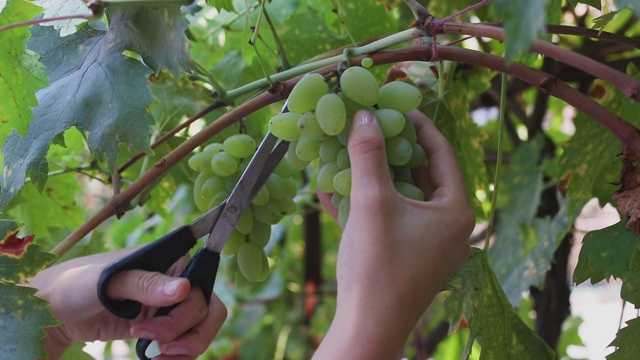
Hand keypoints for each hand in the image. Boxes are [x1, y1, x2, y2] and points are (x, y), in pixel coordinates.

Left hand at [28, 247, 226, 359]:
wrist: (55, 309)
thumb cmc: (79, 283)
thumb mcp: (111, 280)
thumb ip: (147, 284)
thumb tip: (185, 289)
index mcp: (172, 263)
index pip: (203, 289)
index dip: (189, 314)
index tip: (160, 332)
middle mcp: (176, 283)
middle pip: (208, 312)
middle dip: (189, 335)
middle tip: (161, 346)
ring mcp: (169, 306)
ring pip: (200, 329)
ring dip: (185, 348)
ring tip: (157, 354)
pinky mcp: (160, 326)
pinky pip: (184, 342)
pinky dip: (177, 356)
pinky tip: (157, 358)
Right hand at [314, 110, 473, 358]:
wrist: (366, 328)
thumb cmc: (377, 266)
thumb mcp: (371, 202)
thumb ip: (368, 155)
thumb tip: (365, 114)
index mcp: (456, 212)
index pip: (442, 154)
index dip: (419, 126)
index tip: (397, 106)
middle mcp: (449, 227)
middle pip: (422, 175)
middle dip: (393, 150)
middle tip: (372, 125)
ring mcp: (429, 245)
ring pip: (403, 197)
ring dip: (376, 176)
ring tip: (352, 151)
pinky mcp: (408, 257)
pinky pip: (391, 219)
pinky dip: (369, 203)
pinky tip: (336, 189)